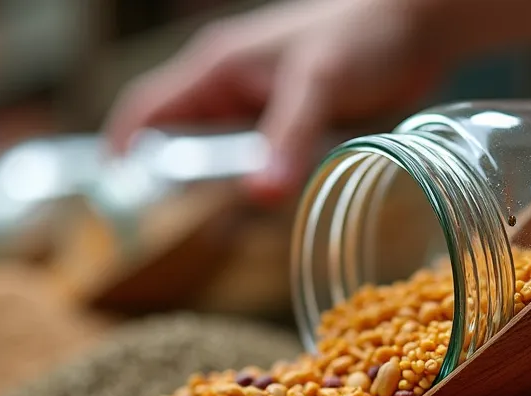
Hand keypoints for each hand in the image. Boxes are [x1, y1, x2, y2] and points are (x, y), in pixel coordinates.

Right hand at [103, 0, 442, 201]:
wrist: (417, 26)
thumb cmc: (361, 36)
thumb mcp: (319, 83)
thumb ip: (288, 135)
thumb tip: (259, 196)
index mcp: (215, 69)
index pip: (146, 110)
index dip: (123, 150)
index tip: (113, 197)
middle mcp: (229, 91)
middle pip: (179, 145)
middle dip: (172, 187)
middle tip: (170, 234)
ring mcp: (259, 110)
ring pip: (220, 161)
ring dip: (218, 194)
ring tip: (218, 234)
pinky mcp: (290, 127)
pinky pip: (257, 165)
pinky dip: (255, 189)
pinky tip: (266, 215)